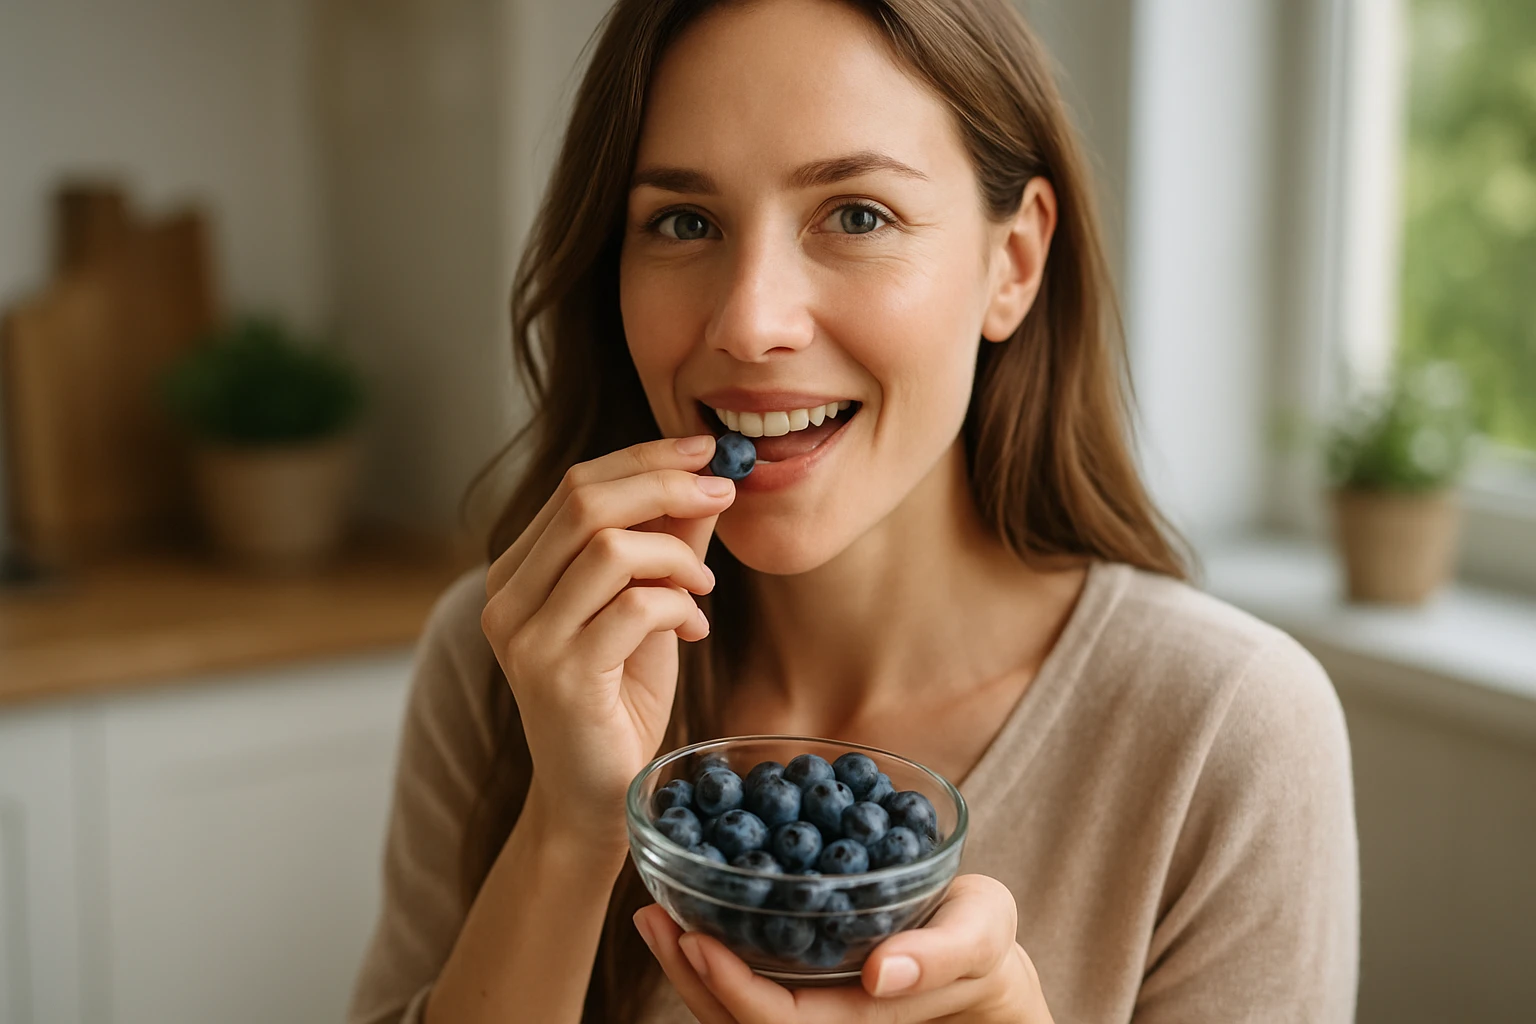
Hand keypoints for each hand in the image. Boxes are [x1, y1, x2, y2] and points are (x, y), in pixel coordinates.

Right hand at [480, 435, 733, 844]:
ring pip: (608, 549)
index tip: (706, 452)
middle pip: (585, 502)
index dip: (646, 457)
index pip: (577, 485)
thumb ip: (665, 545)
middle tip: (723, 492)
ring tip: (703, 588)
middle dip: (666, 484)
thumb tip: (704, 478)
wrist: (596, 797)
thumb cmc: (619, 699)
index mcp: (518, 572)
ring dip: (677, 557)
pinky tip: (694, 631)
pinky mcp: (560, 677)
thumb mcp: (645, 607)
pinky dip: (679, 606)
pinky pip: (634, 608)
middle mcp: (507, 599)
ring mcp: (527, 640)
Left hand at [634, 874, 1053, 1022]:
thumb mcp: (982, 934)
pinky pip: (745, 990)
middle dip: (689, 977)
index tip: (694, 938)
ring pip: (731, 1012)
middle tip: (652, 918)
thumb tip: (879, 972)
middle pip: (737, 1023)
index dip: (731, 987)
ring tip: (653, 917)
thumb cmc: (984, 946)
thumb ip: (940, 956)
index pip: (777, 1022)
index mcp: (860, 1019)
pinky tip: (686, 921)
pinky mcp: (805, 994)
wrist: (986, 970)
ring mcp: (812, 1013)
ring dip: (688, 970)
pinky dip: (708, 962)